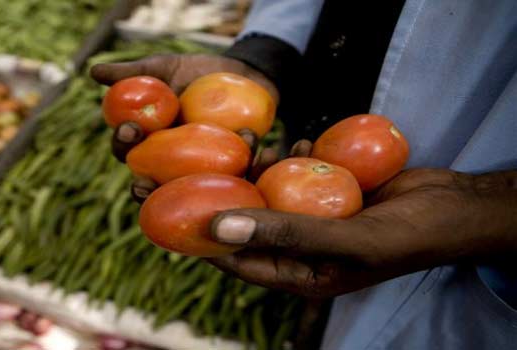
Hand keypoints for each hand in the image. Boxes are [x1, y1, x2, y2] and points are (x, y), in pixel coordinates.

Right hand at [91, 54, 280, 201]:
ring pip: (191, 194)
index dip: (123, 144)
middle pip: (150, 184)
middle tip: (144, 183)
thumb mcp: (165, 68)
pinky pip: (239, 179)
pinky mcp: (235, 174)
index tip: (129, 128)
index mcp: (150, 143)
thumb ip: (132, 72)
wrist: (244, 73)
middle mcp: (171, 165)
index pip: (127, 150)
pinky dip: (249, 167)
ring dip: (191, 191)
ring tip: (195, 183)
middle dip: (142, 188)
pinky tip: (259, 152)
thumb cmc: (196, 72)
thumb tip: (93, 71)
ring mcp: (202, 174)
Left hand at [207, 168, 516, 297]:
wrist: (455, 210)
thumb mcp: (345, 239)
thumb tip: (217, 226)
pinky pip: (294, 176)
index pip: (233, 258)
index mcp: (296, 275)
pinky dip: (291, 159)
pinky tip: (297, 144)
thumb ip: (284, 233)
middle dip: (219, 191)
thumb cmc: (407, 236)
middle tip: (190, 162)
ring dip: (257, 169)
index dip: (198, 234)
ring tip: (253, 143)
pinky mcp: (324, 193)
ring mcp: (310, 218)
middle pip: (243, 221)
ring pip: (266, 194)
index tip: (163, 206)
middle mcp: (297, 248)